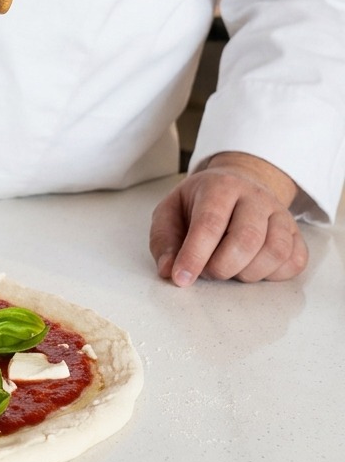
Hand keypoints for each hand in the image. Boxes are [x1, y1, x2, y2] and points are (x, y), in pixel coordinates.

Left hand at [149, 152, 308, 284]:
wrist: (237, 183)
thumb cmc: (200, 202)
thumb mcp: (170, 211)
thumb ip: (164, 240)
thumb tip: (168, 271)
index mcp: (220, 186)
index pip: (210, 223)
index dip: (195, 255)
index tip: (182, 278)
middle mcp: (255, 197)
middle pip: (247, 239)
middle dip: (222, 267)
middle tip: (207, 271)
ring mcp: (280, 214)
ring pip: (275, 252)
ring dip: (248, 273)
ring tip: (229, 268)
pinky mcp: (296, 233)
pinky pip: (294, 262)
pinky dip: (273, 275)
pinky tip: (252, 268)